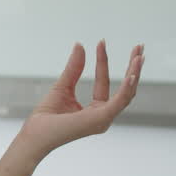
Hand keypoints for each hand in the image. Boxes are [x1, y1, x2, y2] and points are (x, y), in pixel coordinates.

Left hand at [19, 40, 144, 158]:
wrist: (35, 134)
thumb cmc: (46, 117)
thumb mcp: (63, 86)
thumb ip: (74, 68)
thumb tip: (80, 45)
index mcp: (95, 109)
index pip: (103, 81)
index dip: (103, 61)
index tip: (101, 42)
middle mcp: (103, 115)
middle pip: (124, 89)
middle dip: (133, 67)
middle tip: (140, 47)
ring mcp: (104, 119)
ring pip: (127, 94)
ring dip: (134, 74)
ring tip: (139, 55)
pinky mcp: (101, 119)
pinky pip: (119, 102)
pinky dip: (127, 88)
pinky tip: (131, 74)